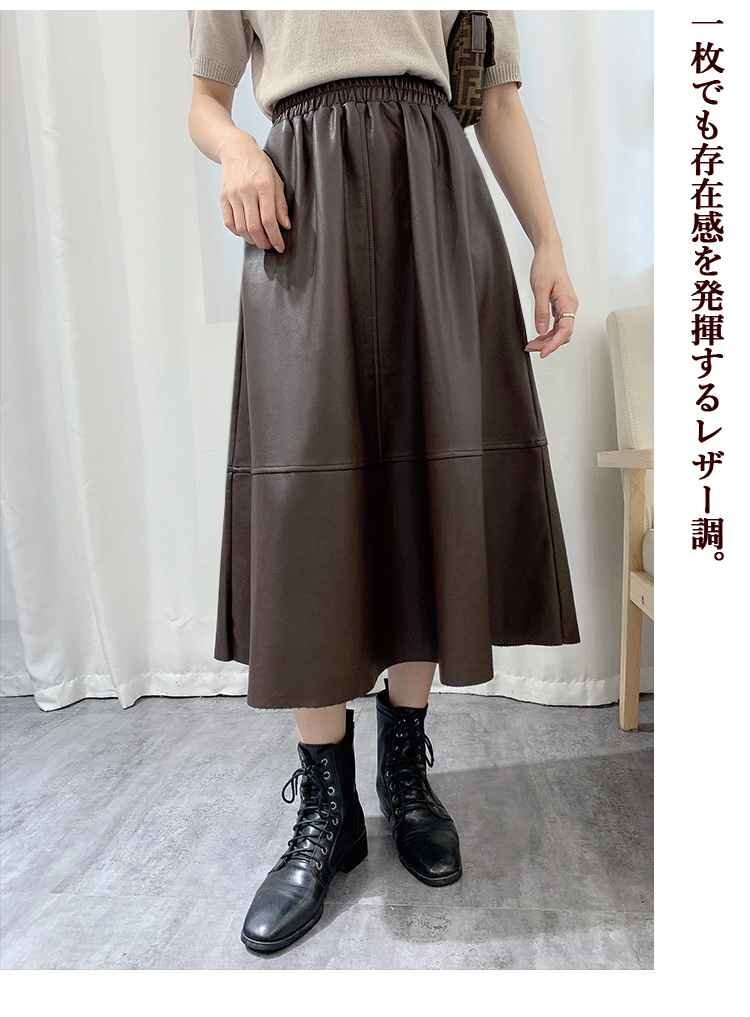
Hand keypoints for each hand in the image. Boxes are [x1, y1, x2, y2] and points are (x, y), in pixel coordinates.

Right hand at [218, 132, 289, 252]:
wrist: (235, 149)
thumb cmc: (258, 164)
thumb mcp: (276, 179)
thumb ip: (281, 203)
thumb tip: (285, 225)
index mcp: (263, 186)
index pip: (269, 219)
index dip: (275, 237)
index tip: (280, 246)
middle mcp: (246, 191)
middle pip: (254, 227)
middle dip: (264, 242)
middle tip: (270, 246)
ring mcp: (233, 195)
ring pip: (241, 228)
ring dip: (252, 240)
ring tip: (259, 240)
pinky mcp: (223, 198)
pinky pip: (229, 222)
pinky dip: (238, 232)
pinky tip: (246, 232)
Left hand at [525, 239, 578, 357]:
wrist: (549, 252)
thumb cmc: (546, 266)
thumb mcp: (540, 289)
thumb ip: (541, 311)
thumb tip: (541, 331)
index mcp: (568, 303)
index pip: (565, 331)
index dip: (554, 344)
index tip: (542, 353)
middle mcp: (570, 307)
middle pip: (563, 334)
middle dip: (548, 344)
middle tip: (530, 348)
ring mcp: (566, 307)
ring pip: (559, 330)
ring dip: (547, 339)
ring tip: (531, 344)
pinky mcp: (560, 305)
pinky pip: (556, 324)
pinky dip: (547, 332)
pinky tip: (537, 335)